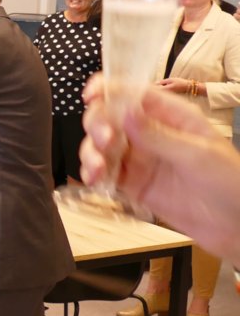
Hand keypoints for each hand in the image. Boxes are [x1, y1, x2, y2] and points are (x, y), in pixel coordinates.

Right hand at [80, 73, 239, 263]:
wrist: (239, 226)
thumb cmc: (232, 184)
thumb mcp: (198, 155)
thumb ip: (159, 136)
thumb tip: (125, 112)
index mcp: (172, 117)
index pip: (134, 93)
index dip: (109, 89)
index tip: (91, 96)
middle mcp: (152, 134)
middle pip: (110, 117)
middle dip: (99, 126)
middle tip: (104, 142)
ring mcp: (141, 159)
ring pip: (102, 146)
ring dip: (91, 153)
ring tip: (97, 169)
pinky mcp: (134, 184)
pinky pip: (105, 173)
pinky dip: (93, 174)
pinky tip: (94, 179)